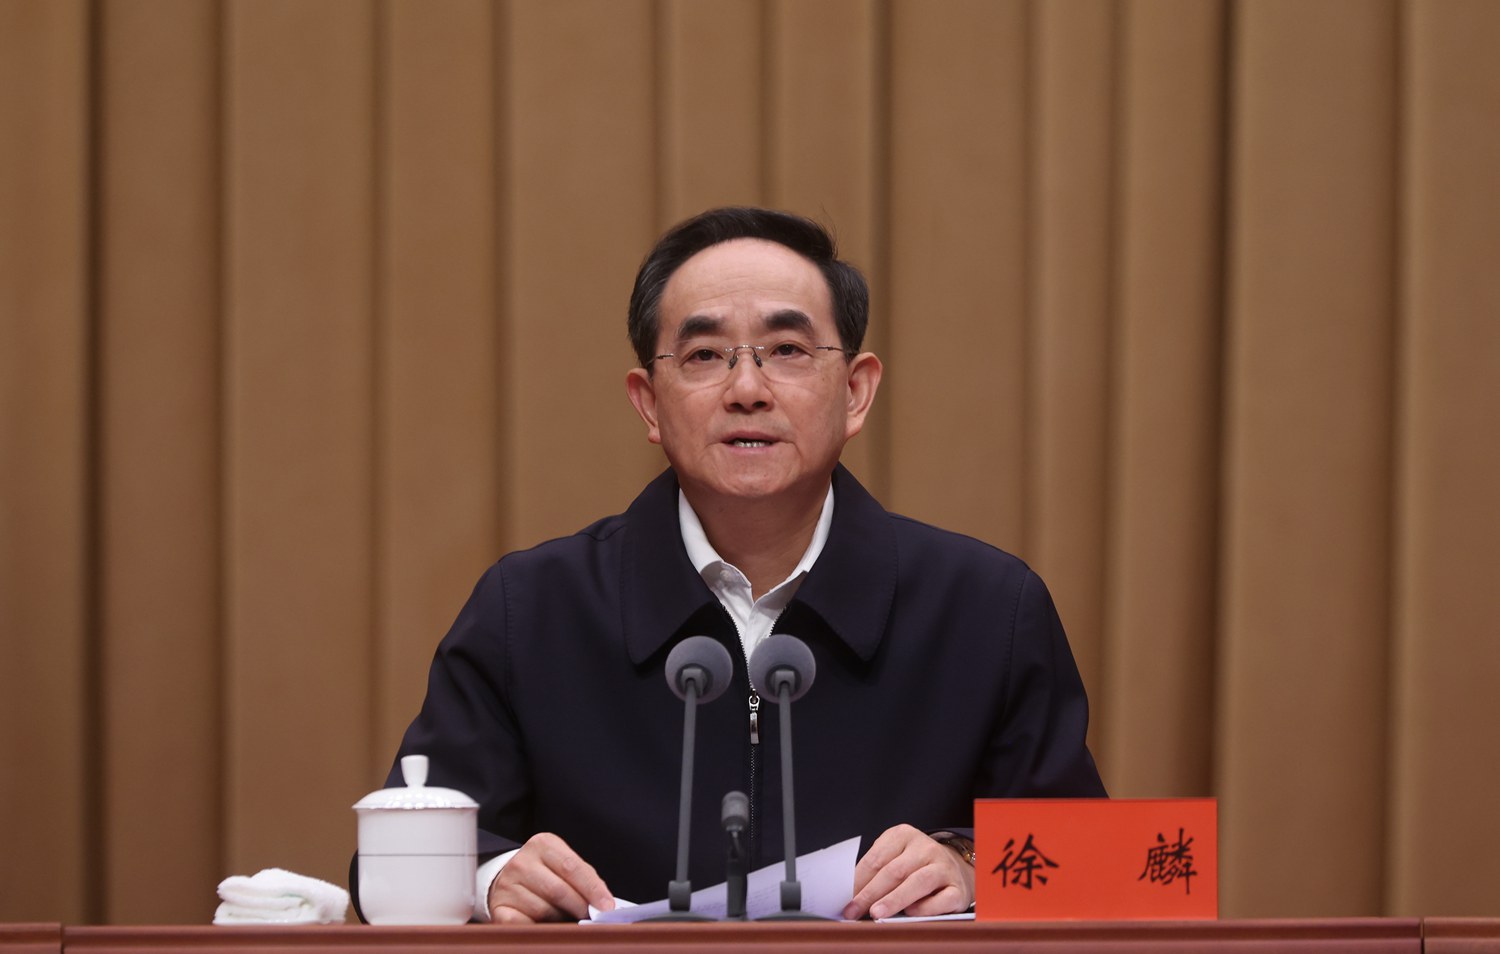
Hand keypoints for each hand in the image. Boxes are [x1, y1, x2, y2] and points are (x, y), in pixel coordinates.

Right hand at [487, 832, 614, 922]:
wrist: (509, 880)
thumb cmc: (546, 874)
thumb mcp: (565, 866)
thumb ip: (585, 879)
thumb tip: (605, 904)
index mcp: (542, 844)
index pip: (572, 867)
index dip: (593, 889)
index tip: (607, 907)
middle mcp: (521, 861)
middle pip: (558, 890)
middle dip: (579, 907)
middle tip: (591, 918)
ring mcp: (507, 885)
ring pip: (543, 910)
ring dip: (559, 919)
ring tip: (564, 918)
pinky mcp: (498, 907)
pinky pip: (523, 924)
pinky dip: (538, 929)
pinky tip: (544, 927)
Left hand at [841, 824, 973, 919]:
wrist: (954, 869)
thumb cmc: (915, 866)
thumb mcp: (895, 858)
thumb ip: (876, 872)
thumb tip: (851, 895)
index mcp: (905, 835)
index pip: (876, 859)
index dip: (858, 880)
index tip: (845, 899)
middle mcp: (926, 848)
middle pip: (894, 871)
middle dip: (870, 893)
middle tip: (854, 911)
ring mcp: (944, 867)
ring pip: (917, 883)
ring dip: (894, 900)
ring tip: (876, 913)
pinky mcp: (958, 889)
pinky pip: (940, 900)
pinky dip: (924, 908)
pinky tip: (910, 914)